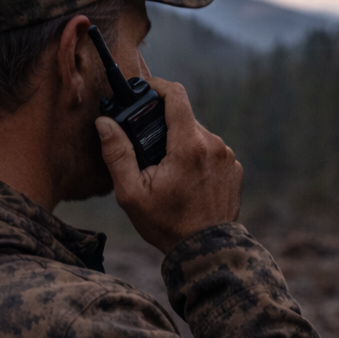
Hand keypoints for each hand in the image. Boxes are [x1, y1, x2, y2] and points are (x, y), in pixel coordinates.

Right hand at [97, 77, 242, 253]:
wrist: (206, 251)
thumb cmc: (166, 224)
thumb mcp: (131, 193)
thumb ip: (117, 153)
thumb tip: (104, 122)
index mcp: (188, 145)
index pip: (176, 96)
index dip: (158, 86)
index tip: (145, 89)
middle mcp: (213, 145)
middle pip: (184, 118)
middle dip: (164, 126)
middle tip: (148, 149)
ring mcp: (227, 157)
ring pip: (198, 136)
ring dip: (181, 144)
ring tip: (167, 171)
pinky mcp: (234, 169)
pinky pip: (212, 152)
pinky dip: (197, 158)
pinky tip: (187, 182)